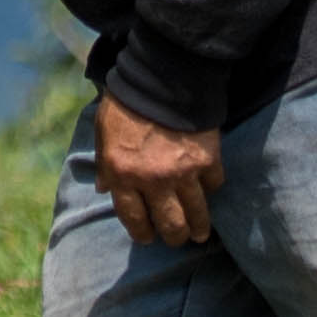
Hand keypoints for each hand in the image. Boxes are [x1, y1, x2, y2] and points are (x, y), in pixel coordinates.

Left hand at [96, 94, 223, 250]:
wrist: (161, 77)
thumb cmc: (126, 103)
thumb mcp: (103, 132)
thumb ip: (105, 164)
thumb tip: (105, 189)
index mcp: (123, 175)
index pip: (133, 218)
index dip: (143, 233)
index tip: (149, 237)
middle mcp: (153, 181)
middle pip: (169, 224)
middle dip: (174, 237)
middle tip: (178, 238)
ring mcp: (183, 173)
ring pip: (196, 214)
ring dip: (199, 228)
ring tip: (200, 234)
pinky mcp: (207, 160)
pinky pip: (213, 185)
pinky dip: (211, 188)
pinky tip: (208, 190)